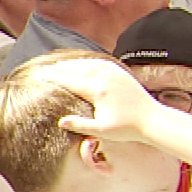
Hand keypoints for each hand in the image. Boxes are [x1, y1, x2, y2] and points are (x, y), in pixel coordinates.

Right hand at [46, 58, 161, 144]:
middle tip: (43, 68)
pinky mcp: (120, 72)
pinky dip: (86, 61)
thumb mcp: (102, 130)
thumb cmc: (127, 128)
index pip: (69, 80)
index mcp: (97, 90)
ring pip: (87, 63)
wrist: (152, 119)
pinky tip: (81, 63)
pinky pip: (99, 62)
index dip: (53, 77)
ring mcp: (113, 73)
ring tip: (58, 64)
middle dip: (59, 68)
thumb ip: (80, 125)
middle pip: (75, 69)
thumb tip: (61, 120)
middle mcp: (104, 77)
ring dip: (71, 63)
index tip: (40, 75)